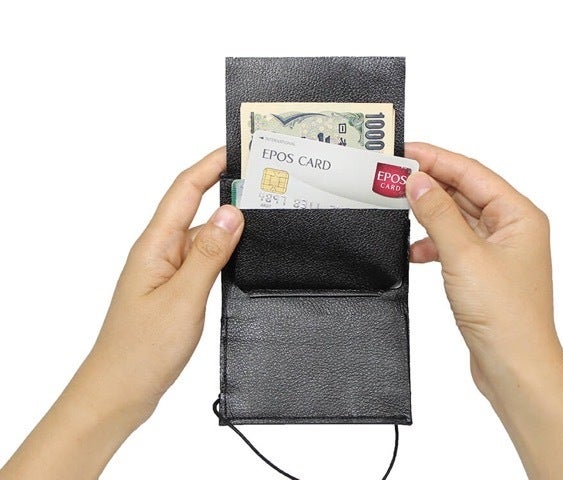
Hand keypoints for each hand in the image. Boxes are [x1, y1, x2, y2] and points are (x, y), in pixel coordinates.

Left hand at [0, 147, 243, 479]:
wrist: (120, 390)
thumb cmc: (141, 349)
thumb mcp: (182, 297)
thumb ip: (208, 253)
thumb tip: (230, 212)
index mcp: (155, 245)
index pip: (184, 190)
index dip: (209, 164)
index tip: (236, 149)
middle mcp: (160, 251)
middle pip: (194, 206)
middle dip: (226, 188)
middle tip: (263, 181)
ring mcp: (168, 270)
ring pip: (202, 234)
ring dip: (228, 222)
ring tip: (261, 214)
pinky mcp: (176, 288)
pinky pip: (202, 258)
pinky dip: (224, 250)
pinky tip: (242, 255)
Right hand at [404, 142, 562, 479]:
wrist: (514, 368)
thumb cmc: (506, 317)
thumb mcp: (464, 256)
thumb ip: (438, 214)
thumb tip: (418, 181)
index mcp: (519, 215)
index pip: (471, 172)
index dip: (436, 159)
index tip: (405, 152)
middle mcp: (511, 229)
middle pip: (463, 192)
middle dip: (428, 185)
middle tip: (392, 177)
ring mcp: (497, 252)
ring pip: (456, 219)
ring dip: (428, 215)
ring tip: (398, 208)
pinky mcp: (482, 272)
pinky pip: (453, 245)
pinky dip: (432, 245)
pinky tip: (415, 252)